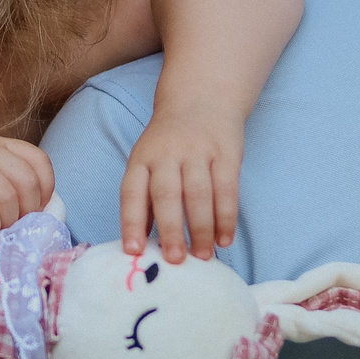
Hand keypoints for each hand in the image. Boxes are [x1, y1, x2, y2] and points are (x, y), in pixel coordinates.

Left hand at [120, 108, 241, 261]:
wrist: (202, 99)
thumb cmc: (168, 144)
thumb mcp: (148, 162)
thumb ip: (145, 200)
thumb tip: (140, 245)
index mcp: (142, 159)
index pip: (132, 192)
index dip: (131, 222)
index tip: (132, 251)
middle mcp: (167, 154)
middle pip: (167, 194)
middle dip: (171, 229)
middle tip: (175, 260)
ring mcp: (198, 152)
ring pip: (199, 194)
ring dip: (201, 228)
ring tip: (203, 256)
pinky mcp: (226, 153)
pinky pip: (227, 189)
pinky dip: (227, 217)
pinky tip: (224, 239)